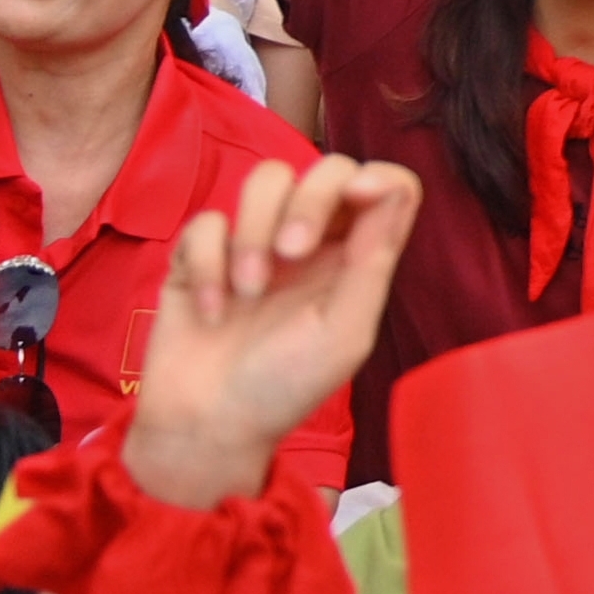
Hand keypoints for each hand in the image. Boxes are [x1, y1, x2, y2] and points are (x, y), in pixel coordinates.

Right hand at [123, 156, 421, 509]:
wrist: (207, 425)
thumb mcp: (344, 332)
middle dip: (309, 201)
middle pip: (327, 167)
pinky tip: (213, 311)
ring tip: (248, 292)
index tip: (358, 196)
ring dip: (255, 232)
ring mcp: (256, 241)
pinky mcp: (202, 253)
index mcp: (357, 256)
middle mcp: (313, 240)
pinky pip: (207, 222)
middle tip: (292, 254)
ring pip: (267, 178)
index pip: (386, 186)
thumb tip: (390, 188)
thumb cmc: (285, 386)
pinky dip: (208, 263)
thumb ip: (372, 259)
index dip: (377, 177)